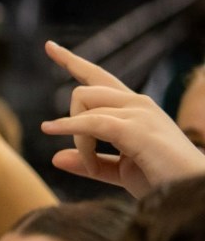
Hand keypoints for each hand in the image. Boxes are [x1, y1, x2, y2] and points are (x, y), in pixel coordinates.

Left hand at [40, 42, 204, 195]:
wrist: (192, 194)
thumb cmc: (163, 181)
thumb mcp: (120, 172)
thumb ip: (90, 163)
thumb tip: (55, 157)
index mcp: (135, 109)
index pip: (99, 78)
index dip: (73, 62)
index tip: (50, 46)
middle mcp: (138, 104)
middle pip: (84, 91)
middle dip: (70, 121)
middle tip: (85, 157)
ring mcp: (140, 113)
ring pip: (84, 106)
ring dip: (79, 140)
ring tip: (92, 165)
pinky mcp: (137, 129)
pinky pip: (91, 122)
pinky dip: (71, 129)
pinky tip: (52, 130)